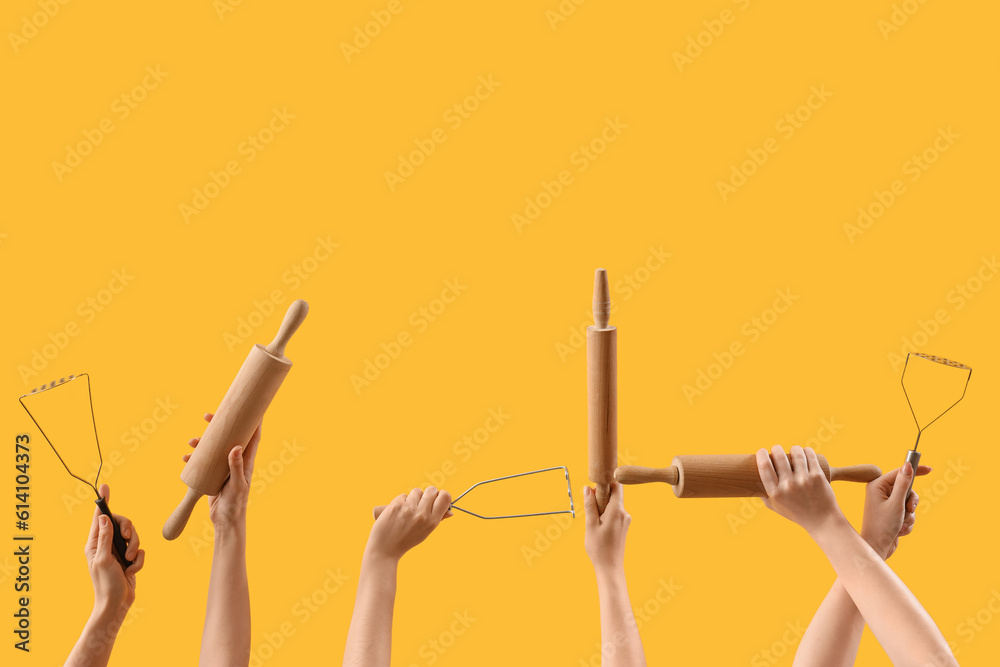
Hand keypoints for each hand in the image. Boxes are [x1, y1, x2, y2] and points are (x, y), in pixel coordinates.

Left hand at [84, 484, 144, 618]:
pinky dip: (139, 561)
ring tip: (130, 562)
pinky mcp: (130, 560)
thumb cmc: (105, 584)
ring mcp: (119, 552)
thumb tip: (102, 517)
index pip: (99, 518)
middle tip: (127, 539)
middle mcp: (106, 545)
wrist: (117, 604)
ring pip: (133, 536)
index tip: (105, 487)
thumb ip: (104, 538)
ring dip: (135, 548)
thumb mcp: (103, 559)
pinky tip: (132, 572)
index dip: (103, 502)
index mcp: (95, 543)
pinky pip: (140, 551)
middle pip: (122, 524)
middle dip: (128, 531)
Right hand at [184, 412, 260, 532]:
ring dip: (202, 441)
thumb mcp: (237, 485)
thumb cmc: (235, 505)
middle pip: (229, 436)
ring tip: (191, 441)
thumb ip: (236, 467)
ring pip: (213, 448)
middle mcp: (235, 461)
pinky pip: (203, 461)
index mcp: (246, 461)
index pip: (252, 436)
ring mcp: (223, 467)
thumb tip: (236, 447)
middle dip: (218, 425)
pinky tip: (186, 458)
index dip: (252, 421)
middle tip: (207, 416)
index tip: (248, 406)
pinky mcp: (212, 475)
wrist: (226, 522)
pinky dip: (194, 457)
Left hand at [367, 486, 451, 560]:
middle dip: (428, 493)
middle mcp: (422, 514)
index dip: (442, 495)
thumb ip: (438, 519)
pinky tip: (398, 512)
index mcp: (432, 521)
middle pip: (432, 490)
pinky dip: (401, 501)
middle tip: (422, 502)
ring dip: (413, 497)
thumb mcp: (425, 532)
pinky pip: (403, 495)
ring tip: (408, 509)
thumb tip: (450, 511)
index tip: (436, 499)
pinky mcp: (396, 505)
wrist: (385, 549)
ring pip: (417, 491)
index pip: (445, 497)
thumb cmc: (406, 540)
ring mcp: (409, 509)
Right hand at [584, 482, 630, 570]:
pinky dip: (605, 515)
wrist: (610, 567)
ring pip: (612, 505)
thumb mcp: (590, 525)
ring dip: (601, 508)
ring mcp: (625, 520)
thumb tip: (587, 488)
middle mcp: (624, 514)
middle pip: (613, 495)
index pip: (617, 486)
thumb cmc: (599, 548)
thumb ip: (590, 505)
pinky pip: (614, 514)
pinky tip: (598, 528)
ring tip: (593, 523)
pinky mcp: (623, 526)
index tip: (594, 488)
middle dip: (600, 498)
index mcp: (617, 511)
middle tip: (590, 510)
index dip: (606, 483)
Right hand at [756, 445, 841, 533]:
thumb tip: (752, 479)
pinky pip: (810, 456)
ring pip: (796, 453)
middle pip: (778, 456)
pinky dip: (806, 450)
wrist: (822, 520)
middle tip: (777, 450)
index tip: (762, 451)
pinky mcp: (818, 476)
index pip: (764, 467)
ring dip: (793, 448)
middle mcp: (788, 486)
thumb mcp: (775, 507)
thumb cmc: (796, 513)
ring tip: (793, 450)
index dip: (761, 454)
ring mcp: (804, 480)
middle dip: (776, 448)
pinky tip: (804, 451)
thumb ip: (763, 494)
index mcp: (775, 493)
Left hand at [860, 462, 929, 559]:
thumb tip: (907, 465)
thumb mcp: (896, 503)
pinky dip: (907, 523)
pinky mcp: (892, 514)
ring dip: (909, 516)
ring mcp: (886, 504)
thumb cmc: (883, 526)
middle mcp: (880, 493)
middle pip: (907, 489)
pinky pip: (908, 514)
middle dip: (911, 503)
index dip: (914, 471)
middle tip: (908, 510)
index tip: (929, 469)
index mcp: (877, 485)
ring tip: (900, 524)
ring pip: (909, 503)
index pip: (899, 473)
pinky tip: (899, 531)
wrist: (877, 548)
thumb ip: (903, 484)